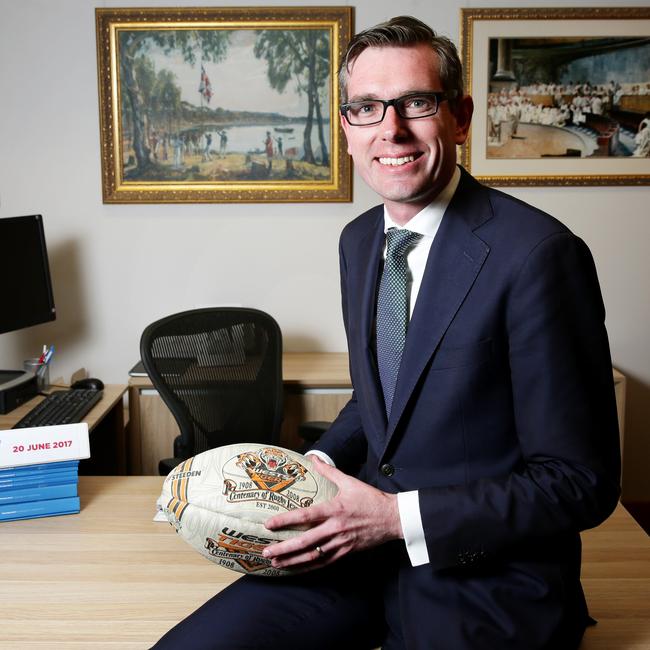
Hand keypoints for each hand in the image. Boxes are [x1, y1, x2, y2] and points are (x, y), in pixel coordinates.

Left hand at [262, 456, 402, 570]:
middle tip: (266, 552)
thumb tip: (313, 458)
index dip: (286, 520)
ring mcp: (341, 543)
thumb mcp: (349, 481)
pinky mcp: (346, 553)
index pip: (306, 516)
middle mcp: (336, 528)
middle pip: (306, 542)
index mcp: (335, 509)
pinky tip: (296, 569)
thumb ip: (329, 471)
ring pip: (313, 556)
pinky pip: (324, 563)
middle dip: (284, 548)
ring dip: (293, 561)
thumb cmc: (370, 499)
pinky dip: (309, 567)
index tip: (269, 524)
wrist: (392, 518)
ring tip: (275, 563)